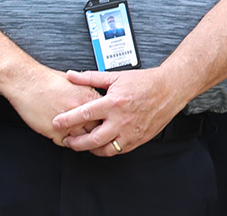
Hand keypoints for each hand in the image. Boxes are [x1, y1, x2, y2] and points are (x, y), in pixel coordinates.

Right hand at [4, 68, 101, 144]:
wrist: (27, 82)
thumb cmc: (48, 80)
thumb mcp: (77, 83)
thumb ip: (90, 93)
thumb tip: (100, 101)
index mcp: (88, 98)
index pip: (107, 115)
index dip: (108, 121)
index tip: (108, 124)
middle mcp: (79, 111)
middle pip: (97, 129)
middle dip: (99, 133)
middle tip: (99, 136)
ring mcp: (67, 123)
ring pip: (82, 139)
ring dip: (83, 141)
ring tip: (84, 140)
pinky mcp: (53, 131)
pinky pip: (65, 143)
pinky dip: (67, 142)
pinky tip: (67, 138)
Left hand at [55, 67, 186, 156]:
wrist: (171, 88)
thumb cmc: (145, 82)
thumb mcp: (116, 76)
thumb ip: (90, 78)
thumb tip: (71, 75)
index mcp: (114, 103)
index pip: (84, 114)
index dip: (67, 120)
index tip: (56, 123)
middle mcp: (122, 120)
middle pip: (92, 139)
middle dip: (75, 142)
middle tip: (67, 140)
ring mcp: (131, 131)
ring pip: (105, 150)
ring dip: (90, 150)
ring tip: (84, 145)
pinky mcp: (139, 139)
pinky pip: (119, 150)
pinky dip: (107, 149)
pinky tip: (102, 144)